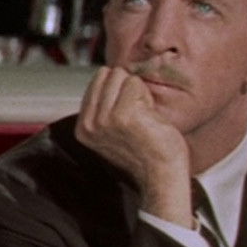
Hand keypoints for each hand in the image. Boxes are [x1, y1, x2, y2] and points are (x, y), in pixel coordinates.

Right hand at [75, 67, 190, 225]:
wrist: (163, 174)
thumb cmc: (147, 150)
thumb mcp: (114, 130)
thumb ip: (104, 107)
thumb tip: (109, 72)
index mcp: (84, 128)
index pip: (98, 81)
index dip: (120, 92)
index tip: (130, 117)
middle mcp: (90, 124)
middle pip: (109, 74)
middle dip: (129, 89)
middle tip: (139, 116)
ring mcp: (104, 120)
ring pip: (122, 76)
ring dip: (139, 93)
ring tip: (144, 118)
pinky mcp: (123, 115)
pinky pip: (136, 84)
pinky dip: (147, 97)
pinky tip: (149, 118)